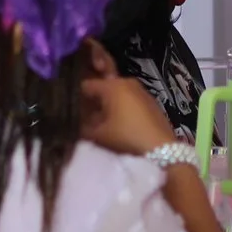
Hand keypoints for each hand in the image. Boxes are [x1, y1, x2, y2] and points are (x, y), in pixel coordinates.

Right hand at [80, 42, 185, 157]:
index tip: (70, 110)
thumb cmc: (126, 138)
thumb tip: (70, 122)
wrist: (162, 149)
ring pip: (117, 94)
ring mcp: (141, 90)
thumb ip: (80, 127)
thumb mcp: (98, 135)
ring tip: (102, 123)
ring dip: (108, 106)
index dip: (76, 98)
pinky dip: (122, 108)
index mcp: (112, 86)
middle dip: (93, 102)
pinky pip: (130, 100)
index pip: (86, 85)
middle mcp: (127, 82)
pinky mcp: (151, 101)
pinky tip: (120, 124)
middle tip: (85, 119)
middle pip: (102, 88)